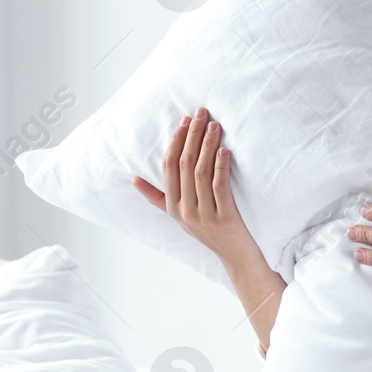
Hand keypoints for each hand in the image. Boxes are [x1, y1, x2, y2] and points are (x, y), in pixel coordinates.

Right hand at [133, 107, 259, 266]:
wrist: (237, 258)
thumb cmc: (211, 232)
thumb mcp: (180, 216)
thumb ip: (158, 198)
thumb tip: (134, 179)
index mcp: (173, 207)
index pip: (168, 167)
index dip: (176, 141)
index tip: (185, 121)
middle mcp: (185, 211)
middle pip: (184, 165)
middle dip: (192, 136)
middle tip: (201, 114)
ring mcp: (204, 216)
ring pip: (201, 173)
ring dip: (207, 145)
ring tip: (215, 126)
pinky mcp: (225, 219)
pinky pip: (220, 187)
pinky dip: (221, 166)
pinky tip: (225, 150)